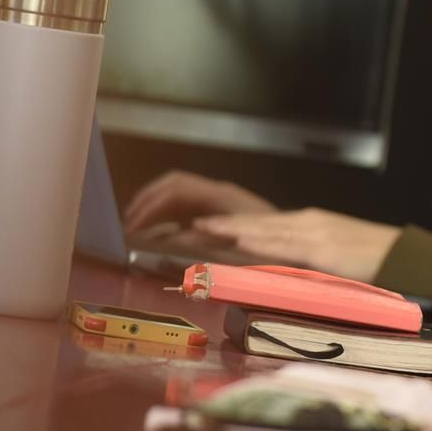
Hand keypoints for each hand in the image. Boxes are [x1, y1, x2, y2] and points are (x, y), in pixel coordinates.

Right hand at [123, 170, 276, 232]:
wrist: (305, 241)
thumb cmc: (275, 243)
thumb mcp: (241, 244)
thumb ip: (205, 240)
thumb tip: (172, 237)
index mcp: (221, 195)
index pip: (176, 189)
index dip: (151, 204)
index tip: (133, 224)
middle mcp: (218, 193)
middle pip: (173, 186)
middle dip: (147, 202)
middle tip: (126, 224)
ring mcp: (220, 201)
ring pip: (178, 196)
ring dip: (155, 209)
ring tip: (135, 228)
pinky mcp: (221, 213)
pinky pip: (187, 208)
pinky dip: (168, 218)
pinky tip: (158, 235)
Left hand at [193, 208, 399, 282]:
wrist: (407, 257)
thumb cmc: (377, 261)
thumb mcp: (336, 260)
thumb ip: (311, 264)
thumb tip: (287, 277)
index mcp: (312, 226)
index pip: (265, 225)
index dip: (235, 225)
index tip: (207, 227)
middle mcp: (309, 223)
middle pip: (258, 222)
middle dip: (224, 223)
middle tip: (192, 224)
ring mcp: (315, 232)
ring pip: (264, 228)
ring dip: (233, 228)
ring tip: (203, 227)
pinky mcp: (323, 247)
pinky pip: (284, 243)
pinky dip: (259, 239)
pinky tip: (239, 238)